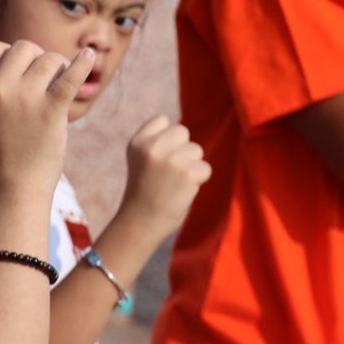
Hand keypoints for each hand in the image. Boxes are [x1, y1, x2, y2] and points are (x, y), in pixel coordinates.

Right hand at [0, 40, 94, 197]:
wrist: (16, 188)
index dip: (10, 57)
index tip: (22, 73)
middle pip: (24, 47)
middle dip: (37, 58)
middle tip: (45, 79)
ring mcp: (26, 98)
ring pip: (49, 58)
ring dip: (59, 67)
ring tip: (61, 82)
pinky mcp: (52, 109)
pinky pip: (71, 76)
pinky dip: (83, 63)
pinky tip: (89, 57)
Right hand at [119, 115, 211, 235]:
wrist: (141, 223)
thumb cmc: (145, 190)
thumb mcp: (141, 158)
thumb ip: (157, 141)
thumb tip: (182, 131)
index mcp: (138, 142)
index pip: (163, 120)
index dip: (167, 139)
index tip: (158, 160)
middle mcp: (153, 147)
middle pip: (182, 132)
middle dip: (181, 150)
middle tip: (168, 173)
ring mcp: (170, 160)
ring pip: (196, 150)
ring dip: (191, 166)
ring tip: (174, 183)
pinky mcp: (187, 173)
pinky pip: (205, 168)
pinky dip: (199, 180)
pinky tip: (183, 191)